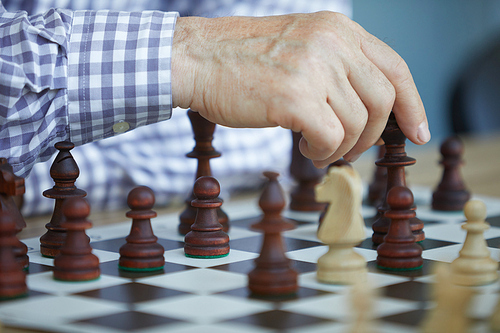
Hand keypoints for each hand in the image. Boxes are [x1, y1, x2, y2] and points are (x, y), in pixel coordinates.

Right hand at [171, 12, 428, 166]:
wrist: (196, 59)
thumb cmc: (242, 61)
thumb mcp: (301, 47)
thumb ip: (337, 68)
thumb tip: (367, 110)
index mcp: (337, 29)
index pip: (395, 67)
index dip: (413, 104)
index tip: (419, 132)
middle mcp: (332, 43)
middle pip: (383, 101)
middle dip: (372, 135)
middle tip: (350, 150)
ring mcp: (314, 68)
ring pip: (358, 124)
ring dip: (341, 146)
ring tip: (317, 148)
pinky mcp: (295, 97)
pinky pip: (331, 138)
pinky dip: (323, 151)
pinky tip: (306, 148)